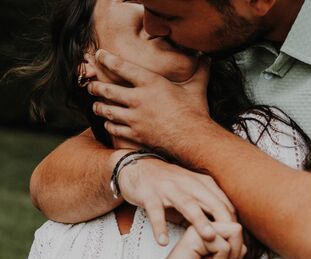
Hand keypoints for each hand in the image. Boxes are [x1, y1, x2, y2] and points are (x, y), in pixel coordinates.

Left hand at [88, 50, 211, 152]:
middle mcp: (139, 99)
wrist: (193, 139)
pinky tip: (107, 125)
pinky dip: (110, 126)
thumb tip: (207, 57)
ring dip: (100, 108)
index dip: (108, 60)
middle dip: (96, 87)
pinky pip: (116, 130)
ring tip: (96, 106)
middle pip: (109, 91)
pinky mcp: (136, 135)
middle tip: (91, 86)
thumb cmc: (195, 113)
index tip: (99, 55)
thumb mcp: (197, 88)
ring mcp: (135, 119)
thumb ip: (200, 71)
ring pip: (109, 111)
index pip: (123, 68)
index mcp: (151, 83)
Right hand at [120, 156, 236, 245]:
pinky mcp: (149, 195)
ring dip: (199, 220)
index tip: (237, 242)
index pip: (224, 203)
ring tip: (209, 237)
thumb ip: (208, 209)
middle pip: (211, 202)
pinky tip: (163, 242)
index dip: (232, 223)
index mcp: (202, 183)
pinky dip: (159, 227)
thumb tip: (228, 230)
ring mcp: (169, 188)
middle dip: (223, 221)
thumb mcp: (193, 193)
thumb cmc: (169, 186)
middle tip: (233, 241)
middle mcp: (188, 184)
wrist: (138, 168)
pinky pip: (155, 212)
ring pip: (187, 205)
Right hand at [149, 222, 244, 258]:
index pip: (237, 232)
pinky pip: (224, 248)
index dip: (235, 252)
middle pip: (238, 229)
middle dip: (233, 253)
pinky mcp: (196, 236)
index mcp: (208, 228)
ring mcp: (199, 228)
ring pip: (234, 235)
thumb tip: (246, 245)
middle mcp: (203, 224)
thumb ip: (232, 250)